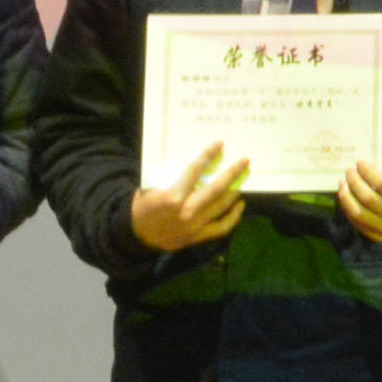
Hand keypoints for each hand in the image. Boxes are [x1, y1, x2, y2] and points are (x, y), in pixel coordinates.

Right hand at [128, 146, 249, 251]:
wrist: (136, 237)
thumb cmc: (144, 206)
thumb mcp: (152, 186)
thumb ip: (172, 175)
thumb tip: (194, 161)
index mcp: (173, 196)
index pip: (195, 171)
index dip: (208, 155)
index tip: (219, 144)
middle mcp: (187, 211)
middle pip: (216, 189)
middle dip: (232, 173)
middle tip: (245, 161)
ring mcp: (194, 226)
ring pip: (221, 206)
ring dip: (235, 191)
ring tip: (243, 179)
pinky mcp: (197, 237)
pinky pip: (221, 227)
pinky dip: (234, 217)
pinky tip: (240, 205)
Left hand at [336, 160, 381, 243]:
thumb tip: (367, 168)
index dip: (368, 172)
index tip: (359, 162)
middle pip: (368, 199)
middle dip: (355, 182)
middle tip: (349, 171)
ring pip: (359, 213)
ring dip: (347, 197)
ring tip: (342, 184)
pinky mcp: (378, 237)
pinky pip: (358, 223)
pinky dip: (348, 209)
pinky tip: (345, 198)